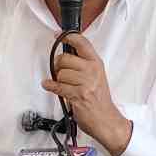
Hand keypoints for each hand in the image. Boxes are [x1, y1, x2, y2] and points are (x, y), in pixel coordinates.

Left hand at [40, 34, 131, 155]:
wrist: (106, 120)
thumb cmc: (99, 99)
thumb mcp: (96, 76)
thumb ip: (84, 63)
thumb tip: (67, 53)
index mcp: (96, 64)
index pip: (82, 43)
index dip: (68, 37)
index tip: (58, 35)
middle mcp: (92, 71)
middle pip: (65, 58)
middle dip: (58, 65)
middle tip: (60, 71)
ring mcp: (86, 83)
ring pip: (60, 73)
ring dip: (57, 80)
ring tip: (62, 84)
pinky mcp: (78, 95)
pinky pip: (57, 86)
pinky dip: (50, 86)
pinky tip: (50, 85)